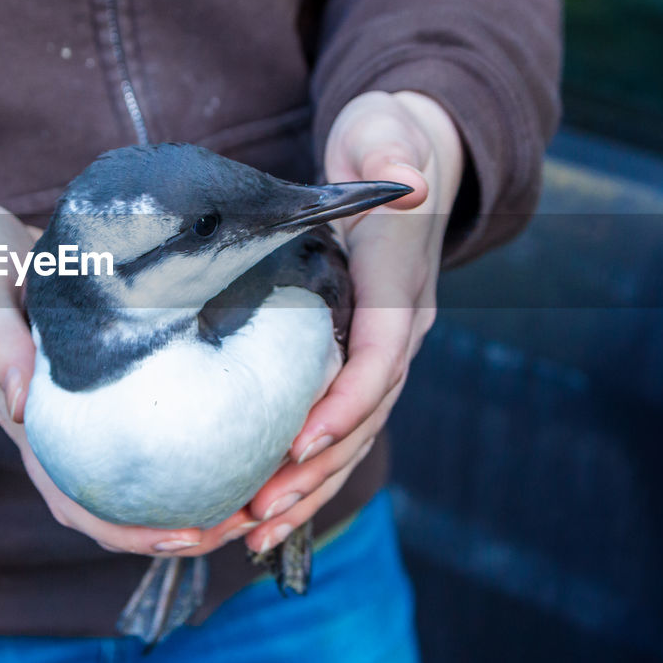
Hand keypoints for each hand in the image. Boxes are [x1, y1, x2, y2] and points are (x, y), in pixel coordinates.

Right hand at [0, 184, 252, 555]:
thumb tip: (19, 406)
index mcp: (27, 420)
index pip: (74, 498)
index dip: (126, 529)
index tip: (184, 534)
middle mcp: (58, 427)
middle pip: (115, 506)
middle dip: (179, 526)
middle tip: (247, 520)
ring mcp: (80, 409)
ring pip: (133, 476)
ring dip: (189, 495)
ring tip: (253, 494)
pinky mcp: (102, 381)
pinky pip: (144, 426)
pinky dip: (187, 445)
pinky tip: (236, 436)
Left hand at [242, 90, 463, 552]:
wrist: (411, 157)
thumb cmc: (386, 146)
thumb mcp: (389, 133)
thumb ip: (394, 152)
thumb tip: (409, 181)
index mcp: (400, 285)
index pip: (380, 357)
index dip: (344, 404)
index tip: (298, 444)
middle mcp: (401, 329)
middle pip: (365, 416)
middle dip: (315, 470)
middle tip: (258, 511)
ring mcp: (385, 350)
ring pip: (352, 434)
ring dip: (306, 487)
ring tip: (252, 529)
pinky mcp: (360, 359)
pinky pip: (337, 423)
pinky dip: (303, 468)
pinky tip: (263, 503)